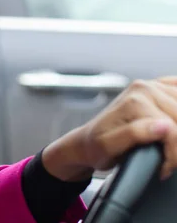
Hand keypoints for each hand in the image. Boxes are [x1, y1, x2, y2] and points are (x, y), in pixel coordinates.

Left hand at [42, 77, 176, 181]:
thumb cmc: (96, 147)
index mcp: (135, 101)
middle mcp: (143, 89)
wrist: (86, 141)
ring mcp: (151, 86)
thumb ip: (135, 134)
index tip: (162, 168)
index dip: (173, 154)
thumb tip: (164, 126)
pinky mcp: (158, 87)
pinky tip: (173, 121)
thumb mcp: (109, 147)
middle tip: (165, 159)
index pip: (174, 130)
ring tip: (167, 147)